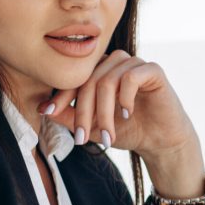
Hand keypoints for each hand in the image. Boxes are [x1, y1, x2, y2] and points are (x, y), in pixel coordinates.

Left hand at [39, 51, 204, 196]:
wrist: (162, 141)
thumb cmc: (130, 131)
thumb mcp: (93, 127)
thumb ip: (70, 117)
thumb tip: (42, 109)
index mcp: (100, 71)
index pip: (75, 77)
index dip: (60, 95)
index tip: (49, 113)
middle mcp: (116, 63)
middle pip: (89, 81)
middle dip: (83, 112)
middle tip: (82, 138)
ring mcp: (135, 64)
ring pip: (107, 81)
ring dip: (103, 113)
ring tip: (108, 136)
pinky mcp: (153, 70)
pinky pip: (130, 77)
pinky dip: (124, 98)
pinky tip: (127, 114)